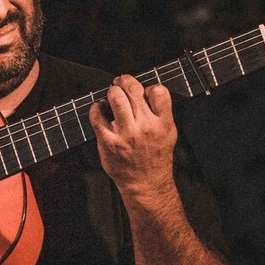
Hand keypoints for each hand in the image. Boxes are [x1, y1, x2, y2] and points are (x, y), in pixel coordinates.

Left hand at [88, 75, 176, 193]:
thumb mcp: (168, 133)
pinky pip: (97, 116)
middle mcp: (145, 127)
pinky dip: (96, 108)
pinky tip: (100, 109)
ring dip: (112, 91)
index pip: (158, 91)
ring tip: (112, 94)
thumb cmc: (156, 158)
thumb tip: (145, 90)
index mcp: (163, 124)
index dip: (149, 87)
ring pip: (116, 98)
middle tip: (120, 82)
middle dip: (124, 81)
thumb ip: (160, 112)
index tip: (143, 91)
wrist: (146, 183)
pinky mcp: (108, 142)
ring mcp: (126, 134)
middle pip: (133, 90)